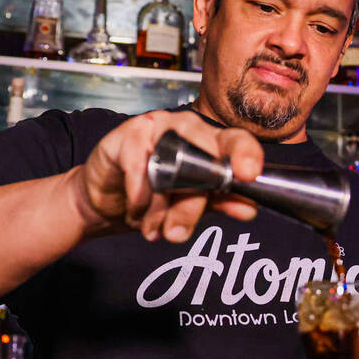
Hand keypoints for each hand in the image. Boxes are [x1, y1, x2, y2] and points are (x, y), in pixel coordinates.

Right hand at [71, 110, 262, 242]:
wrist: (109, 203)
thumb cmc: (154, 198)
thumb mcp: (191, 204)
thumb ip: (220, 202)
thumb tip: (249, 208)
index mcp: (210, 142)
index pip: (235, 141)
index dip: (245, 154)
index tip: (248, 174)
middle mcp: (187, 128)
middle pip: (203, 158)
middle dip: (191, 204)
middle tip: (176, 232)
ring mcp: (158, 126)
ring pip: (170, 164)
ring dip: (160, 205)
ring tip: (152, 225)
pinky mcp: (128, 133)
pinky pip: (138, 166)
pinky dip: (138, 195)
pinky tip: (136, 208)